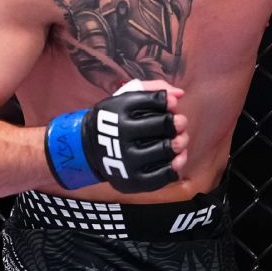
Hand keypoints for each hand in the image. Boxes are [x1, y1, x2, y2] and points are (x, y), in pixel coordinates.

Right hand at [44, 80, 187, 193]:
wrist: (90, 148)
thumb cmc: (117, 119)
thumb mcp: (127, 96)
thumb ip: (154, 89)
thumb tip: (180, 95)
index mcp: (119, 111)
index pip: (157, 101)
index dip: (169, 103)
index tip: (171, 105)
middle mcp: (121, 136)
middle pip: (164, 125)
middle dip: (178, 122)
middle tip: (179, 122)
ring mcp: (126, 161)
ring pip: (166, 149)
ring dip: (181, 142)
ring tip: (179, 139)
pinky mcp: (132, 181)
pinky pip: (163, 175)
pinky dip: (176, 165)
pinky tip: (177, 157)